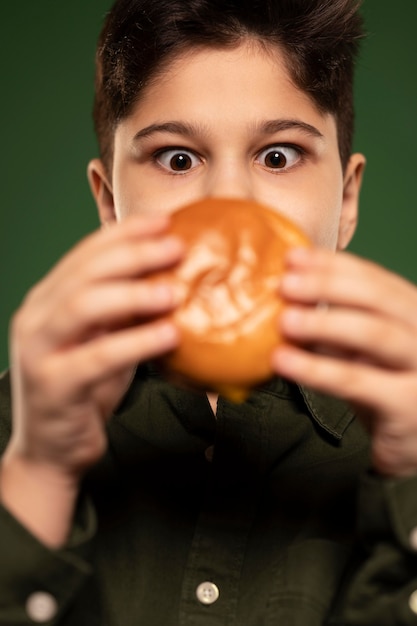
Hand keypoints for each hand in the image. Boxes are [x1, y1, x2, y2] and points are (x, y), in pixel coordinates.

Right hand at [1, 214, 182, 544]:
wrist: (52, 448)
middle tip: (176, 248)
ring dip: (132, 293)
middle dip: (132, 254)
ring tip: (174, 292)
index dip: (124, 233)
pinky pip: (96, 357)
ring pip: (82, 305)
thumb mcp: (105, 340)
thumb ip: (125, 311)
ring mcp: (38, 350)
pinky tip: (170, 336)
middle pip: (84, 272)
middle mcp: (37, 317)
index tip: (164, 221)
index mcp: (49, 299)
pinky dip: (135, 342)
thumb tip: (172, 277)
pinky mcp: (52, 385)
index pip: (85, 253)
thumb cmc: (85, 388)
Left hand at [272, 247, 416, 477]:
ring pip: (374, 334)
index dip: (333, 265)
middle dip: (328, 285)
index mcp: (412, 311)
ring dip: (324, 323)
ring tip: (284, 320)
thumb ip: (334, 326)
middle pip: (378, 298)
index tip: (292, 256)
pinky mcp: (408, 404)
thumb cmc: (383, 388)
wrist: (414, 444)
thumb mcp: (360, 350)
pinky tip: (283, 362)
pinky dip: (316, 369)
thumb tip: (284, 299)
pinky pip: (357, 381)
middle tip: (284, 284)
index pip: (374, 278)